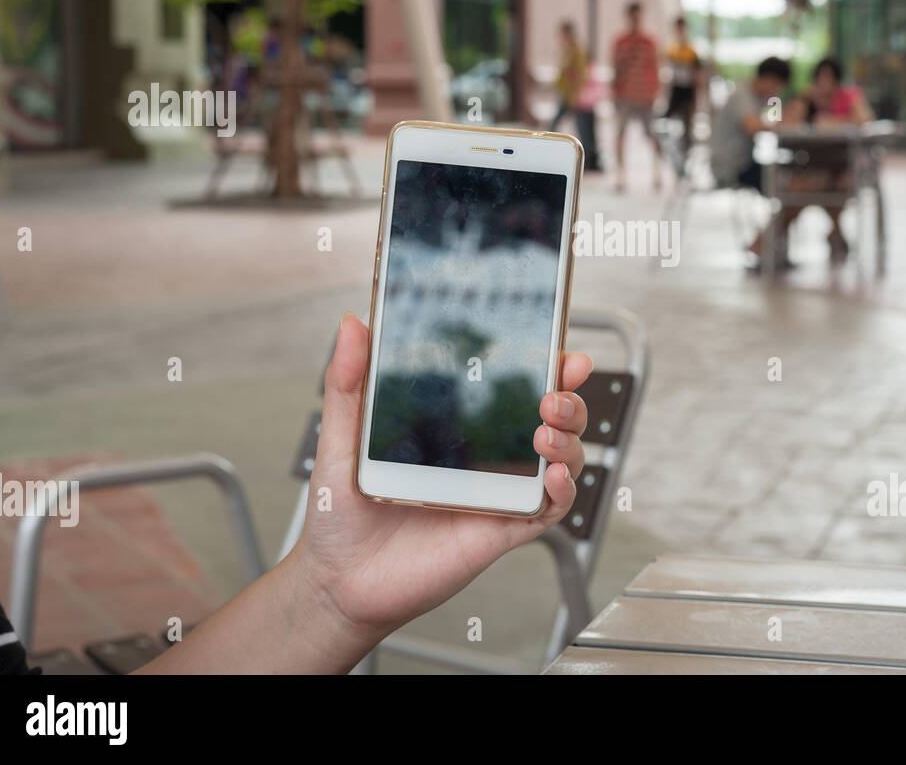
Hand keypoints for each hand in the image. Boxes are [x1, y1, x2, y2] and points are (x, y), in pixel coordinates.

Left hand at [294, 313, 590, 640]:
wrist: (337, 582)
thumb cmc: (342, 515)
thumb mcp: (342, 439)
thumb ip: (348, 383)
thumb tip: (352, 324)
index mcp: (458, 427)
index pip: (515, 388)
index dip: (547, 366)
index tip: (559, 349)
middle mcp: (486, 457)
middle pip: (552, 419)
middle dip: (569, 399)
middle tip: (554, 393)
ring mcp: (498, 492)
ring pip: (561, 459)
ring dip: (569, 439)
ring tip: (546, 429)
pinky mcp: (501, 529)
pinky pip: (548, 509)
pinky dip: (562, 490)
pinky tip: (552, 474)